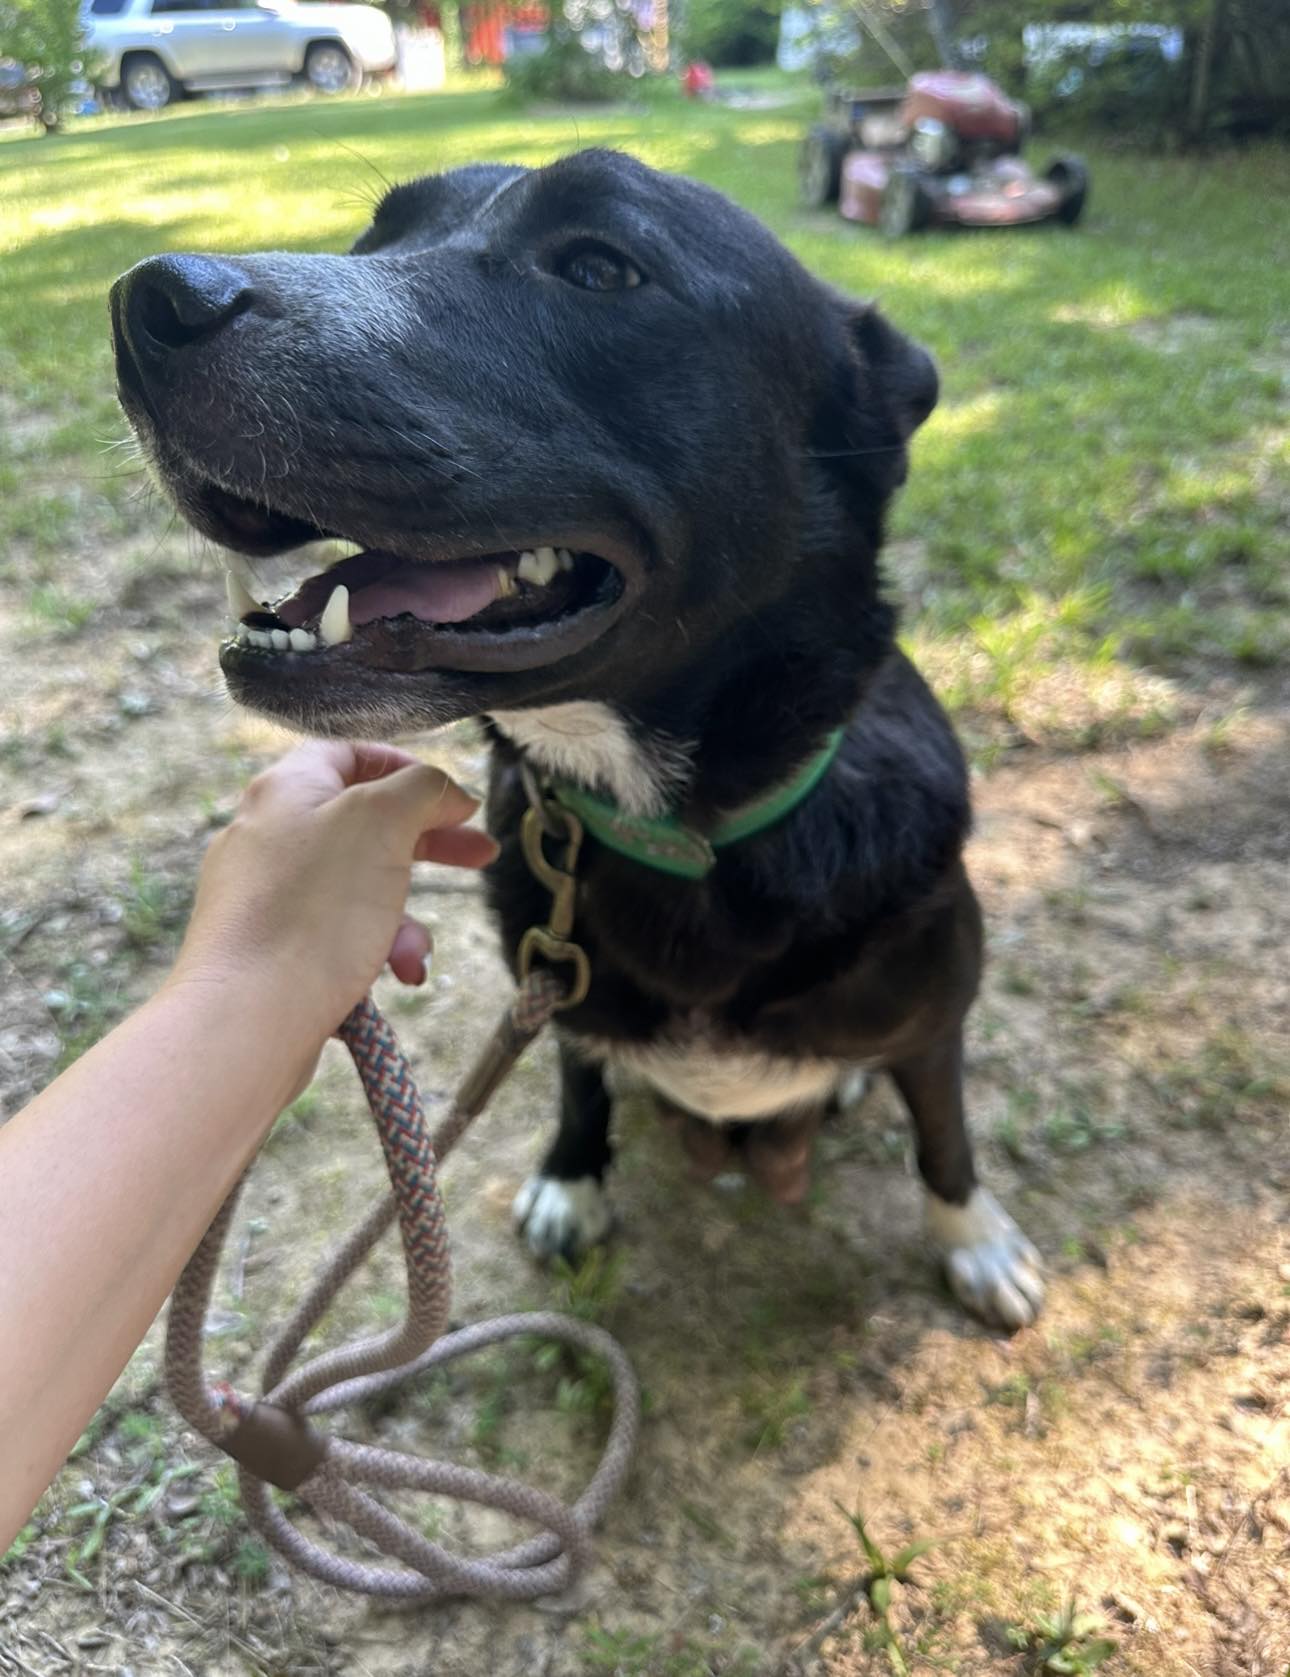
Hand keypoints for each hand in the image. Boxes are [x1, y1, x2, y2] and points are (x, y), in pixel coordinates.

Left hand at [168, 741, 497, 1049]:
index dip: (407, 769)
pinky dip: (370, 949)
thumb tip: (447, 791)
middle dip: (427, 843)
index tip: (452, 798)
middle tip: (480, 855)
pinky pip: (333, 935)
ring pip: (356, 887)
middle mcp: (267, 833)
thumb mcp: (384, 821)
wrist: (248, 1016)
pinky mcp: (267, 948)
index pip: (350, 755)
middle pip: (363, 822)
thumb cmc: (315, 911)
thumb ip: (423, 789)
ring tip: (415, 953)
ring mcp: (263, 893)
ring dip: (402, 917)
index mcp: (288, 788)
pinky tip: (390, 976)